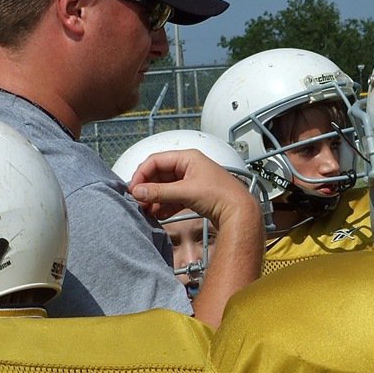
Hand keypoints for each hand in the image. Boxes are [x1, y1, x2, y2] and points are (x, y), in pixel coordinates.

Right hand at [129, 149, 259, 228]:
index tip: (133, 189)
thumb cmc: (220, 195)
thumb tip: (138, 191)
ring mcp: (191, 181)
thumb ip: (160, 192)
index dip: (142, 174)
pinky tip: (158, 214)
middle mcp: (188, 167)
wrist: (240, 212)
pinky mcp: (194, 195)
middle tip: (138, 201)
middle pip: (159, 175)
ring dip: (154, 198)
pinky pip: (173, 198)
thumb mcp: (186, 192)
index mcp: (188, 158)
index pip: (156, 161)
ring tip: (146, 210)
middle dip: (148, 188)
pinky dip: (164, 205)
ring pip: (165, 188)